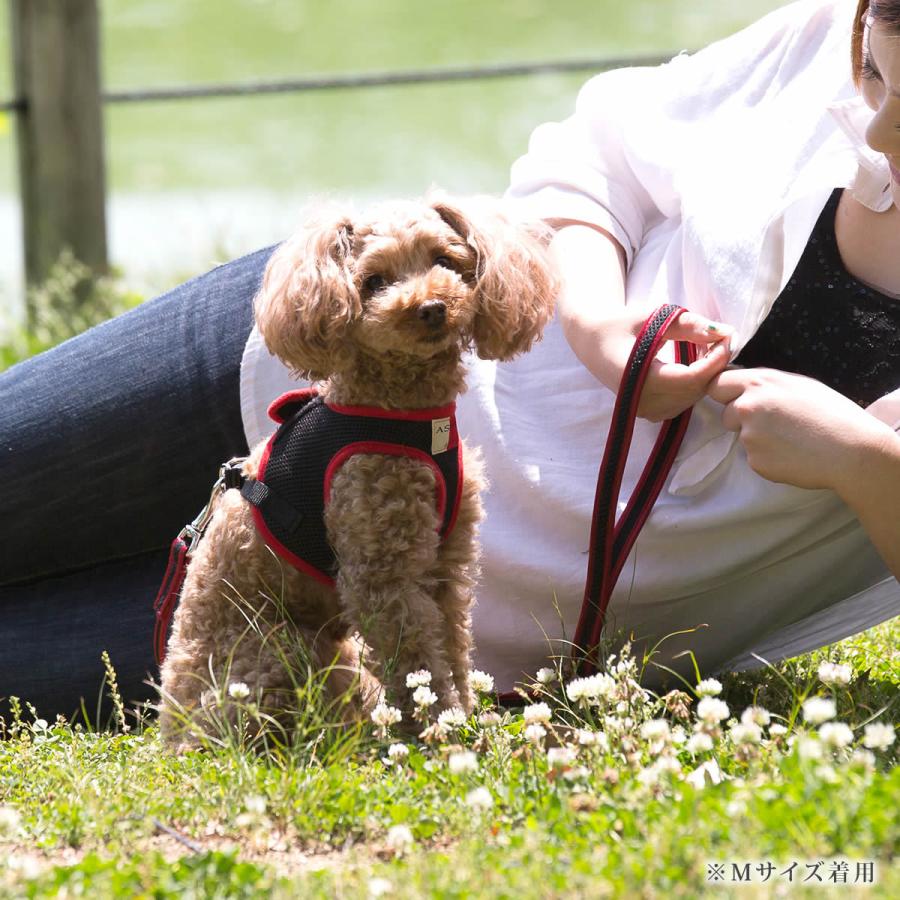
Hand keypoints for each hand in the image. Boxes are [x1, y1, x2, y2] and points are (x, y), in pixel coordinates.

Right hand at [584, 305, 733, 421]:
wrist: (592, 341)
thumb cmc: (618, 324)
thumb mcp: (653, 317)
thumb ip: (689, 325)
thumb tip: (725, 332)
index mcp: (636, 378)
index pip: (690, 378)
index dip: (715, 360)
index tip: (727, 338)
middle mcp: (639, 402)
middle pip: (694, 390)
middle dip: (713, 366)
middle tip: (719, 339)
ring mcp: (643, 411)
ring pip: (691, 399)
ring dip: (705, 376)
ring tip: (705, 349)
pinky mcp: (647, 413)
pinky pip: (682, 403)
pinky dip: (693, 385)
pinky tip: (692, 364)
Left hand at [706, 367, 896, 493]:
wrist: (850, 449)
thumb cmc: (831, 413)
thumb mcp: (797, 385)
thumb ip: (765, 386)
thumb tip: (745, 388)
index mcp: (759, 383)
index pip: (717, 384)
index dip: (724, 393)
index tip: (732, 399)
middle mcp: (747, 407)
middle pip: (726, 414)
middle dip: (740, 419)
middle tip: (773, 423)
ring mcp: (749, 436)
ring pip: (742, 437)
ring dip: (757, 439)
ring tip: (790, 438)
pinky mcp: (755, 461)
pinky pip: (754, 457)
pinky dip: (768, 457)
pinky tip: (792, 454)